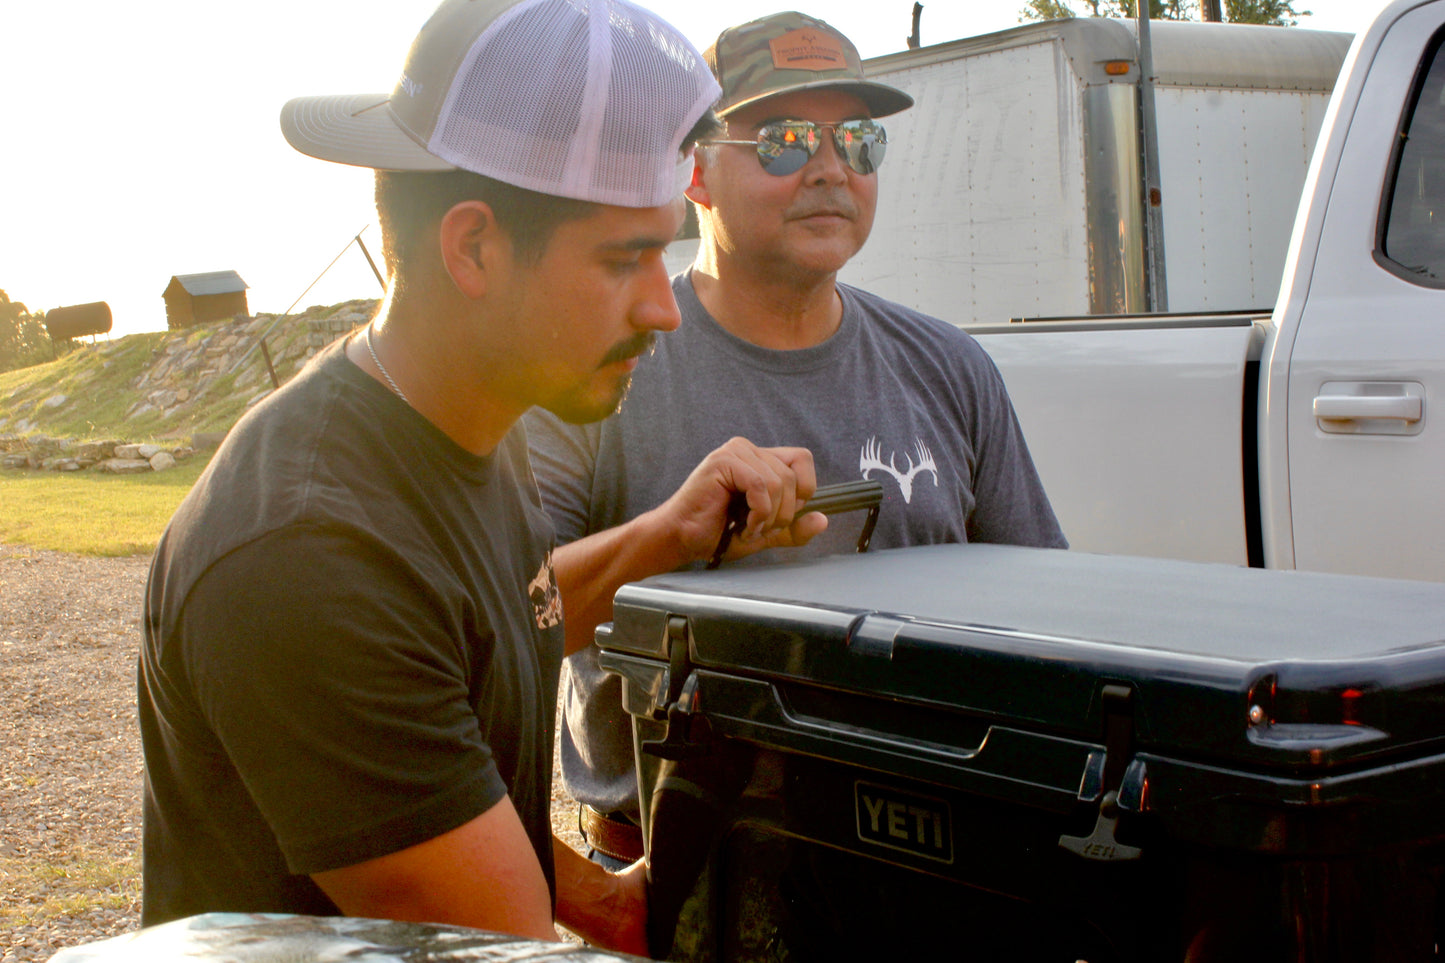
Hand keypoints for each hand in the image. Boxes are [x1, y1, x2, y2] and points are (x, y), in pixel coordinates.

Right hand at [655, 437, 827, 564]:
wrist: (682, 539)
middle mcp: (748, 450)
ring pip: (779, 481)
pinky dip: (759, 511)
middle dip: (784, 511)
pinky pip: (760, 485)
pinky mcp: (723, 461)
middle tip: (760, 527)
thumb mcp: (766, 533)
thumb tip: (823, 521)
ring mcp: (735, 452)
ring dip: (770, 515)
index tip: (780, 515)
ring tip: (748, 527)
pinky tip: (744, 523)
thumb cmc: (716, 533)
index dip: (802, 490)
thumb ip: (794, 528)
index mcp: (759, 460)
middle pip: (793, 474)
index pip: (802, 459)